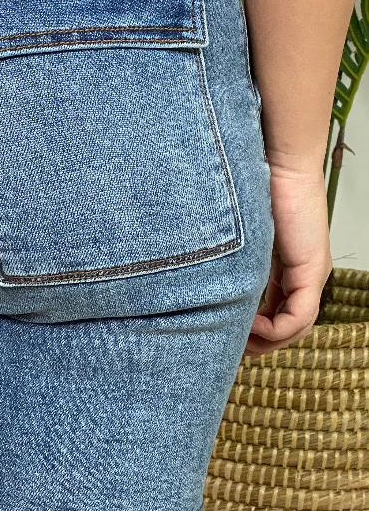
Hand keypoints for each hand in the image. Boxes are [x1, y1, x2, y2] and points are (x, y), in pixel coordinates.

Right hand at [244, 156, 332, 357]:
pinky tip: (250, 324)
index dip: (254, 328)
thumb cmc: (251, 187)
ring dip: (266, 340)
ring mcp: (312, 273)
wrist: (277, 163)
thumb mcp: (238, 236)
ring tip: (238, 339)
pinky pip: (298, 318)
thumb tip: (199, 277)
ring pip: (296, 327)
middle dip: (260, 342)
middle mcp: (305, 274)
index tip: (226, 331)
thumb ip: (231, 259)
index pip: (279, 311)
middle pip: (290, 326)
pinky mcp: (312, 271)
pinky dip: (274, 329)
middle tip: (231, 348)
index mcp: (289, 266)